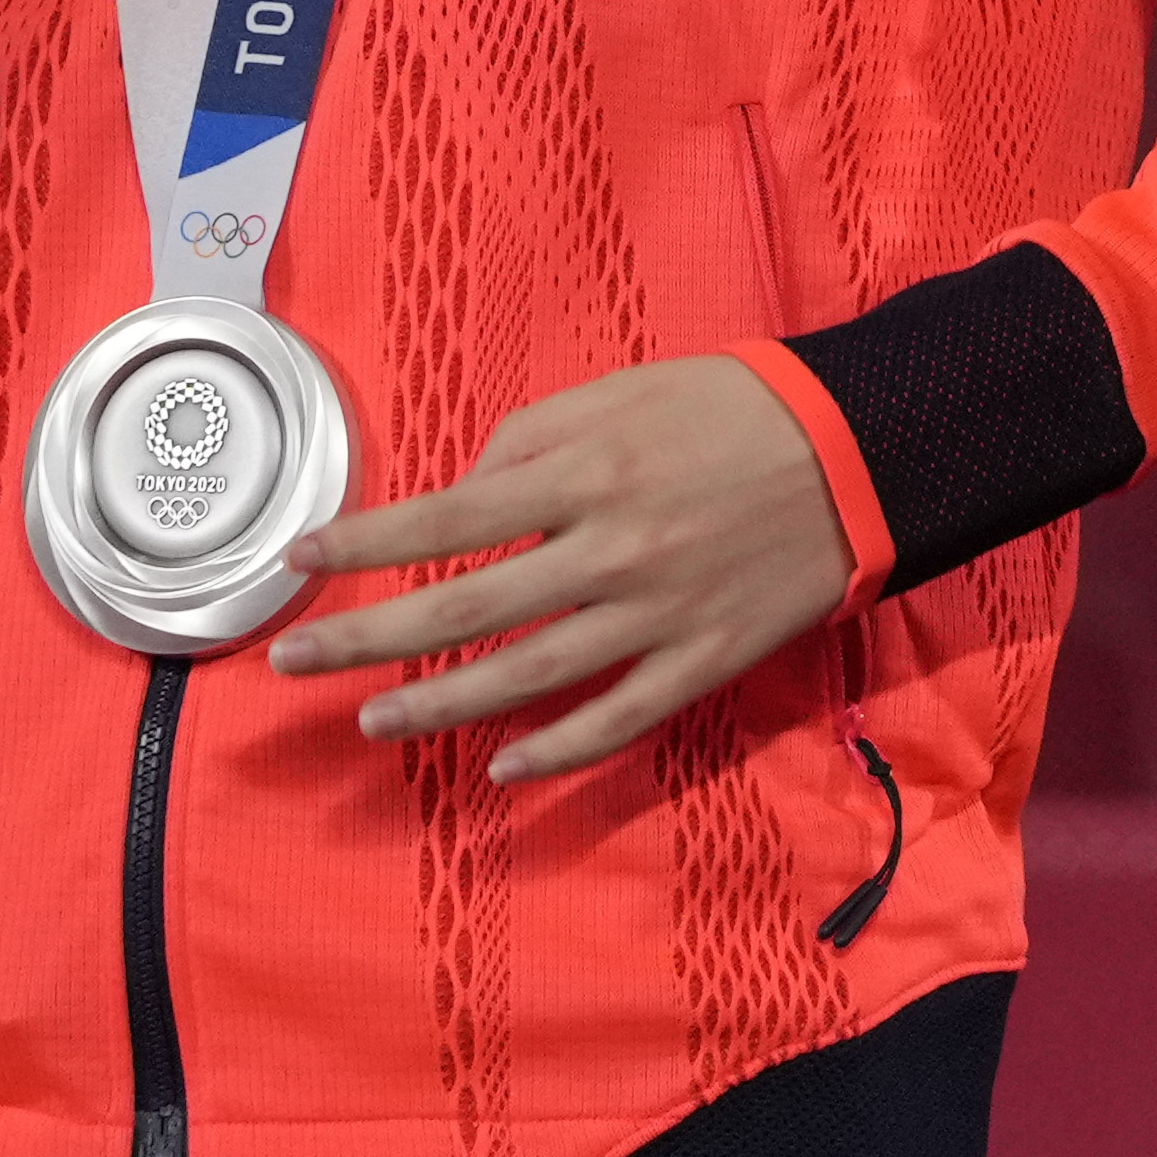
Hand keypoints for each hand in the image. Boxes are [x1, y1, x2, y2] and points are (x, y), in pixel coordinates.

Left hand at [264, 355, 859, 778]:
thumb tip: (466, 498)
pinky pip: (619, 719)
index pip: (446, 520)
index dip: (364, 545)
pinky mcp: (703, 660)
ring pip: (527, 678)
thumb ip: (533, 439)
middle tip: (293, 669)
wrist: (862, 452)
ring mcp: (656, 617)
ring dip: (439, 707)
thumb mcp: (623, 390)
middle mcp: (610, 553)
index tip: (300, 560)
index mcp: (586, 475)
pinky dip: (558, 751)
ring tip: (375, 723)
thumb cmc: (735, 409)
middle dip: (365, 643)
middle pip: (463, 613)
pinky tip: (501, 766)